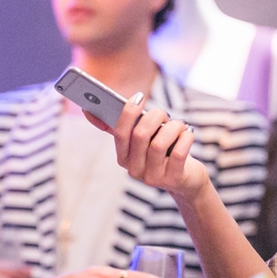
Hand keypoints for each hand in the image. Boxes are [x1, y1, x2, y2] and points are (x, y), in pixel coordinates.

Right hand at [84, 94, 206, 200]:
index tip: (138, 97)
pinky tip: (188, 134)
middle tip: (163, 113)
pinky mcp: (173, 180)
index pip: (119, 133)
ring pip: (159, 143)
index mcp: (123, 157)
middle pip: (140, 135)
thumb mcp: (142, 141)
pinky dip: (185, 138)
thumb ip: (122, 126)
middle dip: (155, 117)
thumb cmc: (162, 153)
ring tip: (180, 125)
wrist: (186, 181)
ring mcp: (153, 177)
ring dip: (173, 127)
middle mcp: (134, 169)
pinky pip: (179, 153)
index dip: (127, 113)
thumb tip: (89, 111)